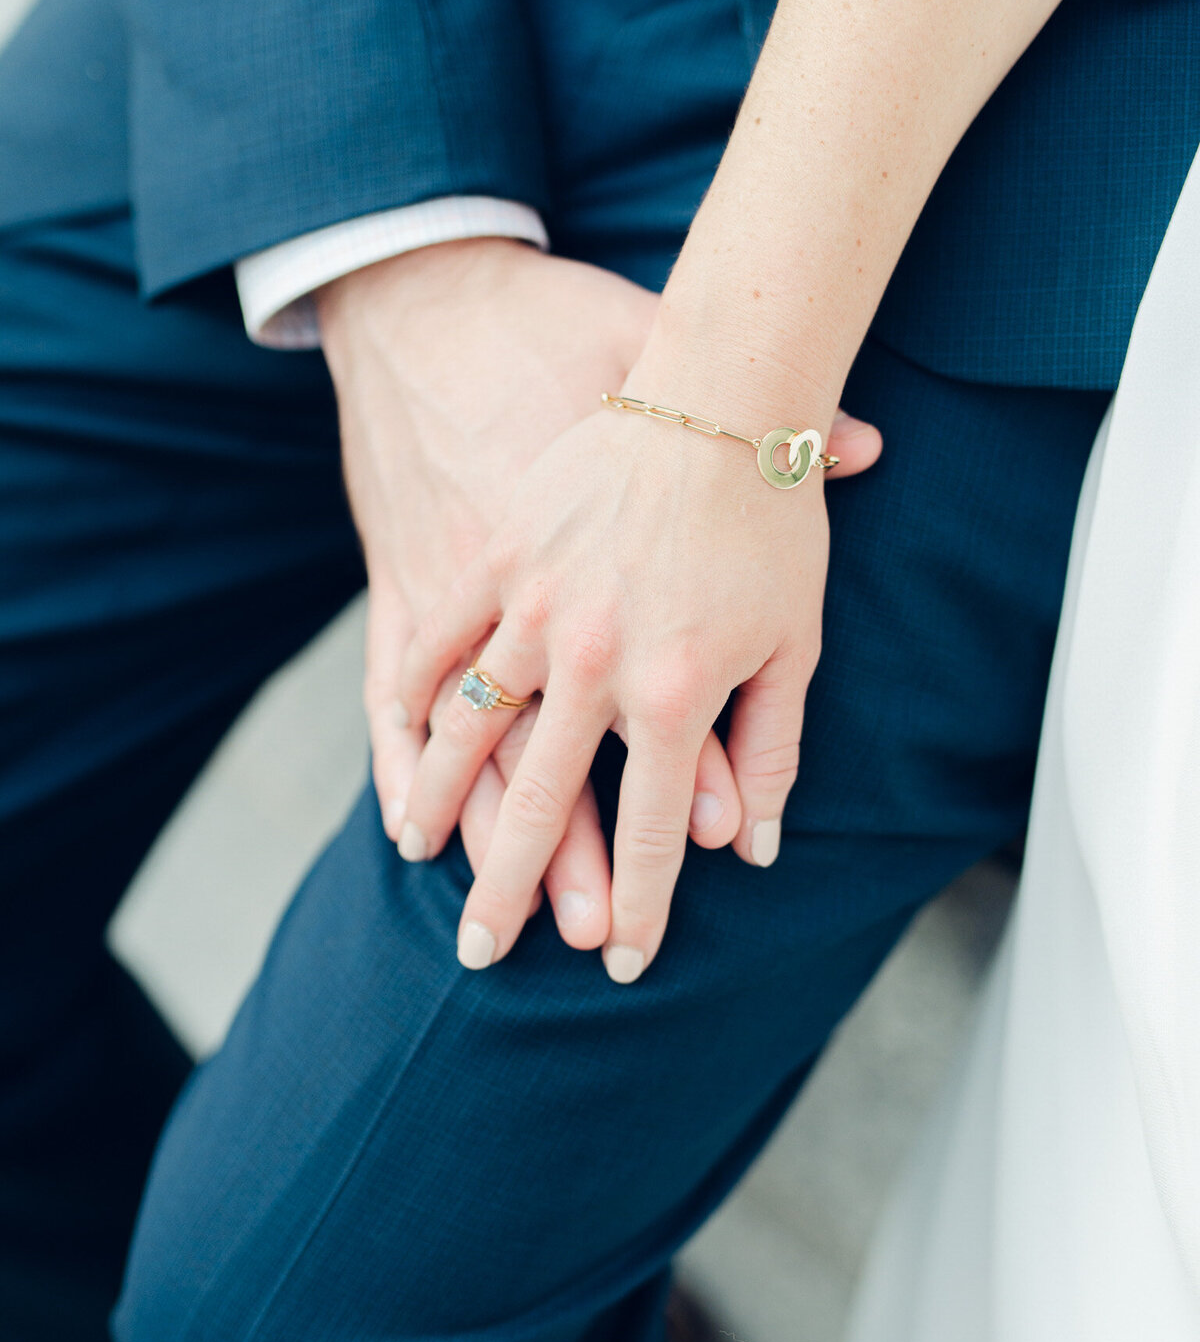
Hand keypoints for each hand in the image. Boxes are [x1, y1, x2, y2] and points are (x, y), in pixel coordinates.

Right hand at [394, 339, 881, 980]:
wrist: (710, 379)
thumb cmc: (766, 507)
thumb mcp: (797, 629)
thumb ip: (775, 740)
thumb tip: (760, 841)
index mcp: (674, 689)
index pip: (647, 829)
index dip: (637, 903)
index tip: (621, 962)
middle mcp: (591, 663)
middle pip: (539, 801)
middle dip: (513, 887)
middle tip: (483, 953)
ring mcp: (528, 607)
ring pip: (470, 731)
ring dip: (443, 804)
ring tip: (421, 860)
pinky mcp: (489, 553)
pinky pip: (434, 643)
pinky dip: (412, 703)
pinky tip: (403, 743)